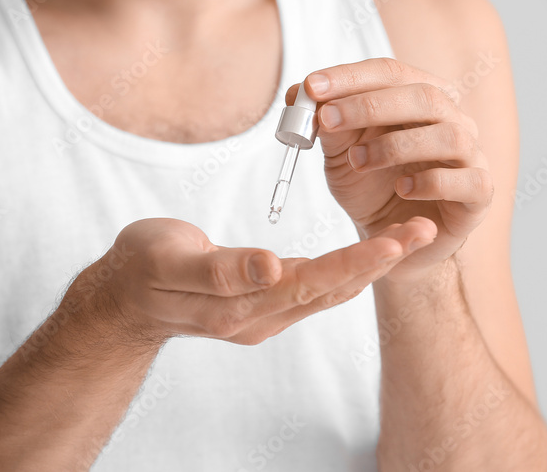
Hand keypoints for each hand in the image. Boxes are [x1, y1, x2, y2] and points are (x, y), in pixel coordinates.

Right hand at [92, 216, 437, 345]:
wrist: (122, 301)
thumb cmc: (142, 271)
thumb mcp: (171, 261)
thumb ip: (222, 269)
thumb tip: (272, 267)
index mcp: (241, 305)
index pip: (312, 282)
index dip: (355, 261)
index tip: (394, 241)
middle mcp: (261, 317)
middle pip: (332, 288)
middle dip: (380, 260)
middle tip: (424, 230)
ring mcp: (263, 315)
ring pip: (328, 290)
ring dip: (371, 264)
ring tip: (410, 237)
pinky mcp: (262, 306)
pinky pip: (315, 290)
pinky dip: (347, 269)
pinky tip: (369, 254)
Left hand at [286, 58, 493, 284]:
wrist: (391, 241)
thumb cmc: (372, 187)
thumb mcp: (340, 154)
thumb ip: (327, 124)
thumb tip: (299, 93)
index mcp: (419, 98)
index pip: (391, 72)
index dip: (351, 76)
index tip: (312, 86)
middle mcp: (452, 119)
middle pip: (424, 96)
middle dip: (369, 105)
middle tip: (328, 120)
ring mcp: (471, 155)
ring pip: (450, 135)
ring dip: (397, 145)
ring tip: (359, 161)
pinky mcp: (479, 194)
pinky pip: (468, 180)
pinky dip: (432, 181)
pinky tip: (403, 188)